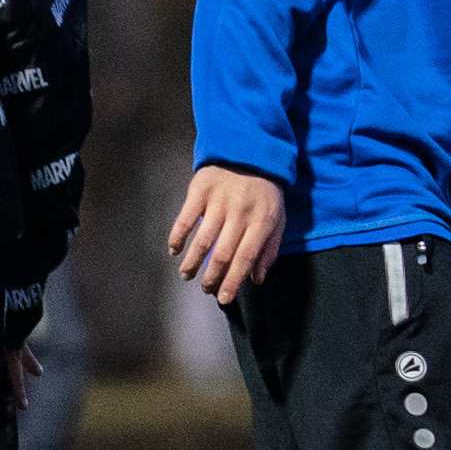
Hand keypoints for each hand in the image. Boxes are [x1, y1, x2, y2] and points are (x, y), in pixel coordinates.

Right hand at [168, 164, 287, 301]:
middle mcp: (240, 212)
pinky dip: (177, 236)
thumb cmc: (264, 192)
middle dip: (212, 277)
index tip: (223, 299)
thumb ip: (269, 249)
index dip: (233, 282)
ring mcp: (218, 200)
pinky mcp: (200, 189)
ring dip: (192, 262)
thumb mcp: (276, 219)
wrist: (249, 150)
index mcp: (262, 221)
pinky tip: (174, 250)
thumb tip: (257, 280)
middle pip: (222, 253)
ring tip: (187, 275)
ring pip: (202, 240)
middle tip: (206, 289)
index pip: (245, 258)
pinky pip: (185, 218)